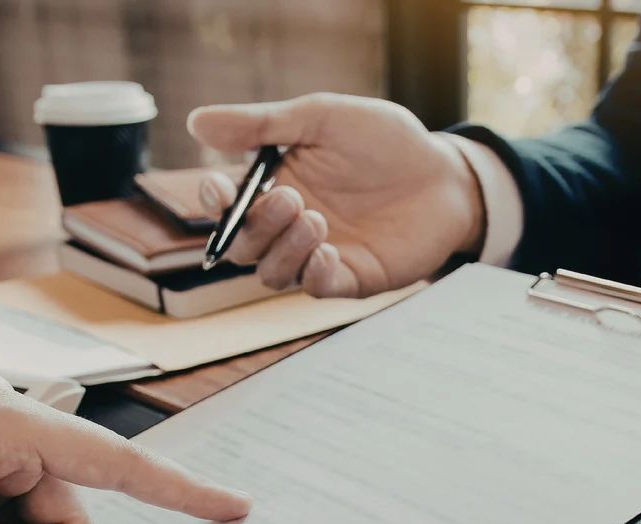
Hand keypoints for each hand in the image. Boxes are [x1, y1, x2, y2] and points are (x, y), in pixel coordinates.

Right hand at [187, 93, 484, 296]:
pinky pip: (314, 288)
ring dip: (283, 249)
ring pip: (270, 273)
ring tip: (316, 218)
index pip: (225, 206)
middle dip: (255, 226)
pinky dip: (312, 273)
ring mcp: (318, 255)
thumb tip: (196, 122)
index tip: (220, 189)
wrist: (444, 174)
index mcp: (273, 185)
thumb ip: (263, 124)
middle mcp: (288, 226)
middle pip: (242, 246)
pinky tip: (328, 250)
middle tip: (289, 198)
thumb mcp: (322, 119)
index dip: (213, 202)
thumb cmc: (385, 142)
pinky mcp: (350, 279)